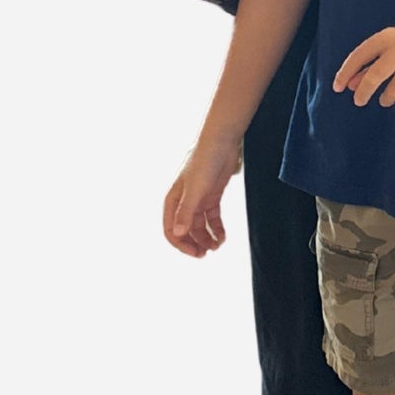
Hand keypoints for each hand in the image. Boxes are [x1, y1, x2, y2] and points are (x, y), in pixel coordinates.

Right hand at [164, 136, 241, 257]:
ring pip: (199, 225)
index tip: (195, 253)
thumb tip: (178, 234)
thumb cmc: (204, 160)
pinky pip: (212, 217)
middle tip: (206, 254)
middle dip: (194, 243)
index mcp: (173, 200)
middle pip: (185, 230)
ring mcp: (198, 198)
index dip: (181, 244)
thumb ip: (187, 211)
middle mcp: (184, 201)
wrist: (222, 141)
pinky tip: (223, 235)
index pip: (171, 230)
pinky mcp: (212, 195)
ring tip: (217, 246)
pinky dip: (216, 228)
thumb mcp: (195, 188)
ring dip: (206, 237)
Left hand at [333, 22, 394, 117]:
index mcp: (390, 36)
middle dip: (363, 92)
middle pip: (375, 75)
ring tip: (388, 98)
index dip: (346, 72)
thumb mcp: (394, 46)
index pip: (360, 54)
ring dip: (387, 99)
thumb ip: (372, 63)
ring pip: (394, 91)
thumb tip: (351, 85)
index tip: (337, 87)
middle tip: (359, 101)